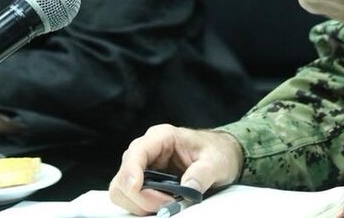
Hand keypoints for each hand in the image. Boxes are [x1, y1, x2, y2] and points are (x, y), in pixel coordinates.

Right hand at [108, 124, 242, 214]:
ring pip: (122, 189)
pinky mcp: (144, 180)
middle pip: (123, 177)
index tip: (137, 189)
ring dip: (140, 204)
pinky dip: (142, 206)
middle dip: (140, 196)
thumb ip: (202, 173)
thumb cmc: (217, 152)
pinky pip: (131, 197)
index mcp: (162, 137)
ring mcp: (143, 166)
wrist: (221, 155)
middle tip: (167, 204)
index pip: (136, 153)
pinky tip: (162, 204)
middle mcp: (146, 150)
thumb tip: (188, 188)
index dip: (131, 173)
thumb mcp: (216, 162)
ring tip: (166, 204)